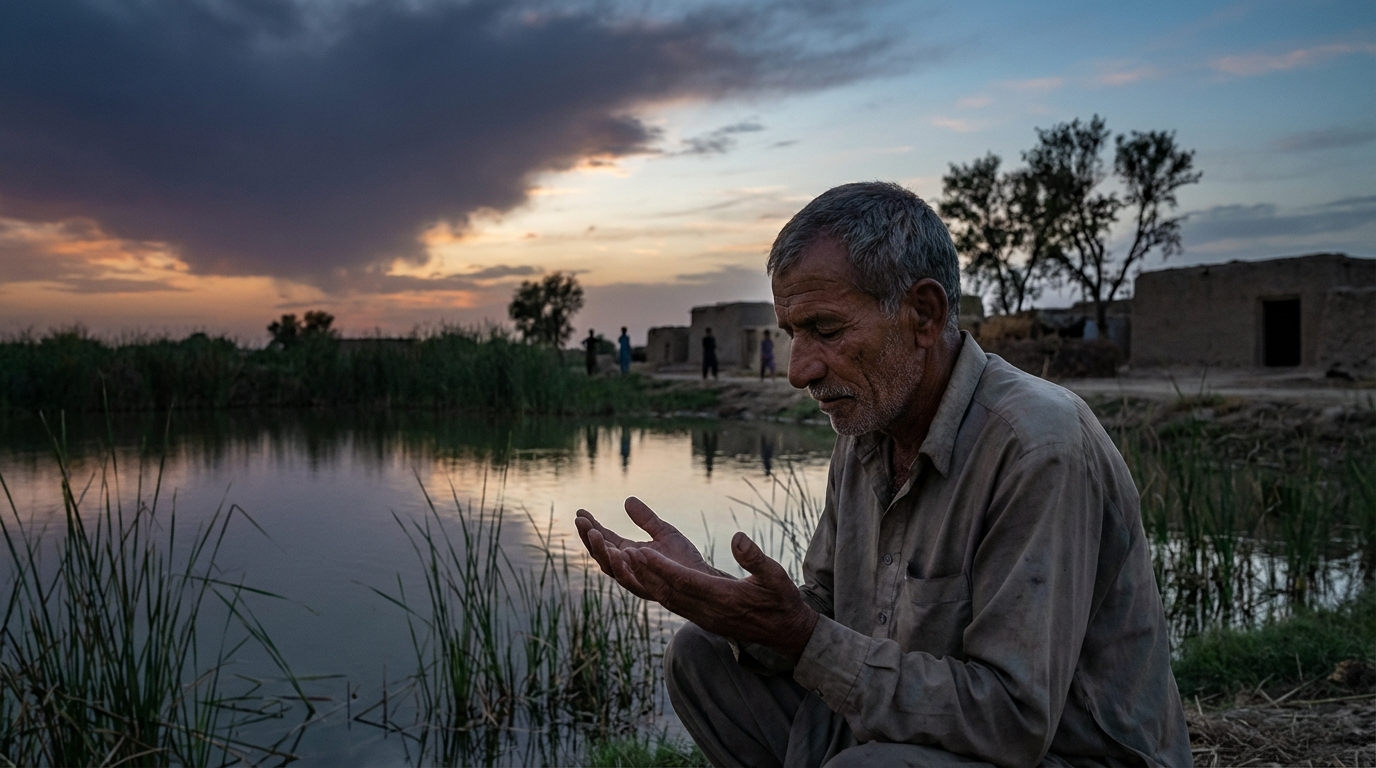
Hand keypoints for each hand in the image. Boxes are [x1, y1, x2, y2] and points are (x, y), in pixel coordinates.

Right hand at [575, 497, 723, 600]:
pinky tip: (619, 551)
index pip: (604, 539)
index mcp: (628, 554)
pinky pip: (630, 580)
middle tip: (580, 520)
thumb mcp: (664, 531)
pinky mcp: (647, 588)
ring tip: (594, 533)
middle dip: (589, 538)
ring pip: (611, 568)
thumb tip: (627, 500)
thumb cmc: (683, 557)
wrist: (703, 578)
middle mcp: (628, 568)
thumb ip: (646, 519)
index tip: (580, 511)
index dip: (591, 526)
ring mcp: (636, 579)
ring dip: (601, 551)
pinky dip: (622, 567)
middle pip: (601, 554)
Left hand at [615, 531, 817, 658]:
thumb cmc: (782, 601)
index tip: (640, 551)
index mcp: (724, 599)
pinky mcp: (701, 619)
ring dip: (645, 581)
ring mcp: (703, 618)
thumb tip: (737, 537)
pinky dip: (656, 589)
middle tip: (621, 552)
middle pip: (668, 591)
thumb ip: (755, 558)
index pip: (684, 582)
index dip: (660, 567)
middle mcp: (708, 611)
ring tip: (627, 561)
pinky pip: (673, 604)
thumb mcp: (776, 576)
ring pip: (667, 599)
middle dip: (644, 573)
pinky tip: (646, 577)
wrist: (785, 633)